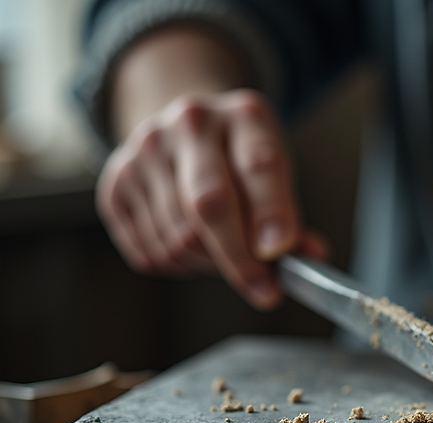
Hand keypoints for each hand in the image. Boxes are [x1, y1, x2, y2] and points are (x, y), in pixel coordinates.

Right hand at [96, 89, 326, 308]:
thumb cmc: (239, 159)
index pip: (259, 166)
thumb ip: (290, 216)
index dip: (270, 214)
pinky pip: (151, 252)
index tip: (278, 253)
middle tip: (263, 287)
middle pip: (209, 204)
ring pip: (179, 238)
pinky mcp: (115, 182)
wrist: (184, 130)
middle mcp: (190, 123)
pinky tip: (192, 246)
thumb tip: (308, 257)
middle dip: (239, 258)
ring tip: (225, 251)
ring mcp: (145, 150)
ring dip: (210, 264)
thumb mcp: (277, 173)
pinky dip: (179, 265)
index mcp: (244, 116)